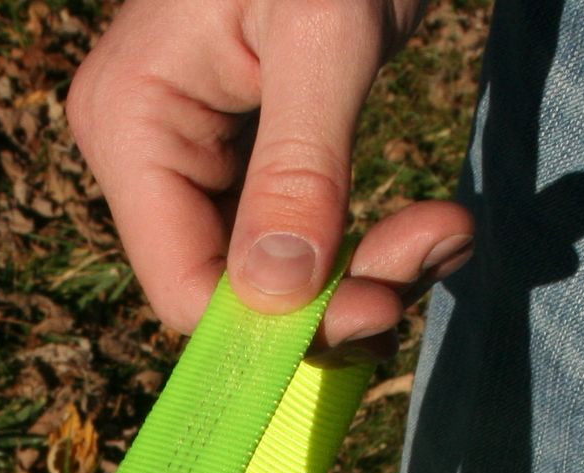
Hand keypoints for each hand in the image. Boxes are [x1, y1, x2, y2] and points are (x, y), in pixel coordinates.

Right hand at [67, 0, 474, 352]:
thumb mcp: (326, 34)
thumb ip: (299, 164)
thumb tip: (277, 294)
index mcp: (131, 122)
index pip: (183, 287)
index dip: (277, 326)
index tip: (383, 302)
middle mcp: (148, 150)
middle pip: (231, 291)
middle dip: (340, 294)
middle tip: (440, 246)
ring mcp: (197, 154)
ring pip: (274, 278)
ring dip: (371, 273)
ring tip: (453, 227)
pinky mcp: (254, 153)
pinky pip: (303, 238)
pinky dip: (373, 243)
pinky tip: (439, 221)